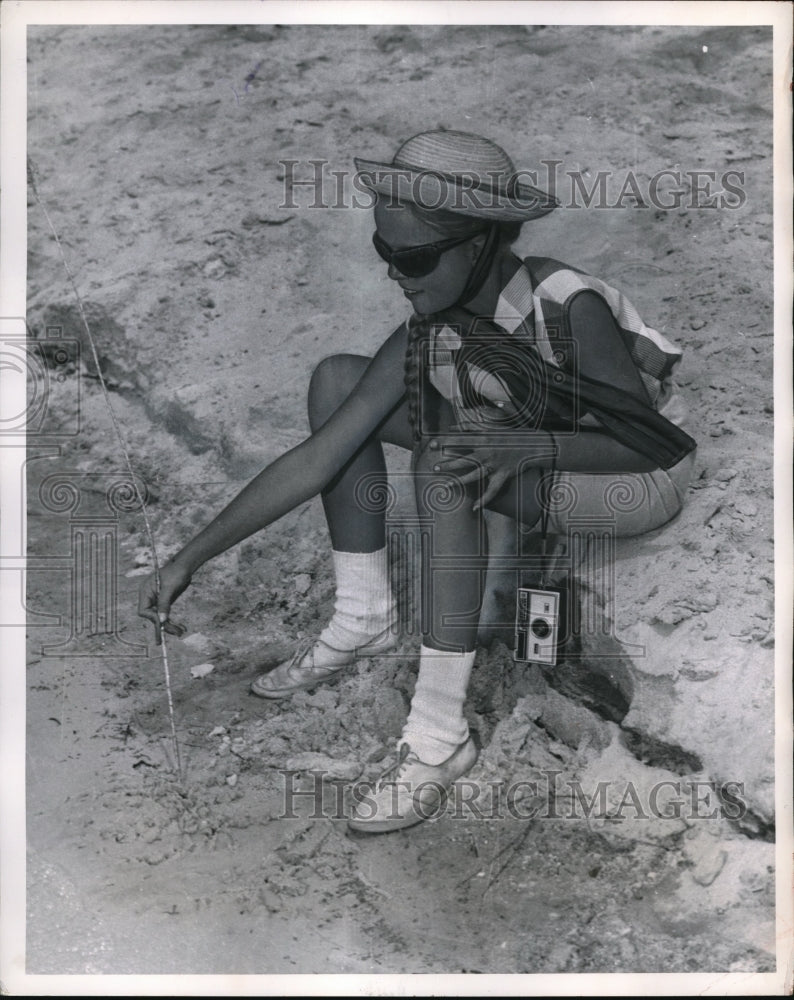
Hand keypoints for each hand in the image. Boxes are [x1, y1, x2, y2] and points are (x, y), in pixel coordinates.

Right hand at [137, 560, 189, 644]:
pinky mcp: (165, 602)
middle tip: (176, 632)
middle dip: (164, 625)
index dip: (152, 618)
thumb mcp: (170, 588)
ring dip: (170, 625)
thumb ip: (164, 603)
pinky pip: (166, 614)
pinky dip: (172, 621)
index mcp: (145, 592)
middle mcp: (149, 597)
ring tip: (181, 632)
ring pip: (160, 617)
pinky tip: (181, 628)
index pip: (143, 610)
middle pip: (153, 616)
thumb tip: (161, 620)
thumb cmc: (176, 573)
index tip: (163, 622)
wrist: (185, 566)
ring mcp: (157, 600)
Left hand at [427, 411, 555, 510]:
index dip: (444, 442)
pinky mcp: (503, 476)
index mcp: (484, 440)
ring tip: (446, 486)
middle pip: (464, 460)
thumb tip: (452, 427)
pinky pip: (492, 490)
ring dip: (459, 482)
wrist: (533, 446)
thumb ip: (470, 427)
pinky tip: (474, 508)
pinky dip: (484, 500)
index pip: (460, 441)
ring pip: (474, 476)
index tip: (431, 444)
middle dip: (448, 465)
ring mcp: (495, 466)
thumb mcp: (491, 428)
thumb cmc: (511, 435)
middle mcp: (487, 454)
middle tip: (434, 468)